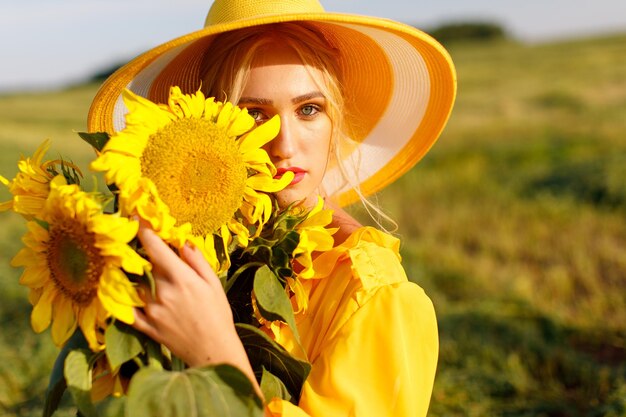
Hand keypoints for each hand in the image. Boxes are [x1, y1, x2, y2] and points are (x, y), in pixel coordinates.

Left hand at [132, 225, 255, 381]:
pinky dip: (122, 301)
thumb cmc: (218, 315)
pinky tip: (123, 293)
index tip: (135, 216)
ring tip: (139, 272)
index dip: (143, 229)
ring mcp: (151, 310)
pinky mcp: (146, 326)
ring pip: (134, 284)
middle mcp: (162, 292)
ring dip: (134, 275)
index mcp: (181, 279)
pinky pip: (126, 310)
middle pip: (143, 264)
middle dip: (142, 253)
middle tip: (141, 246)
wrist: (213, 350)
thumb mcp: (214, 284)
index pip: (155, 247)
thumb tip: (183, 242)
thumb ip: (197, 261)